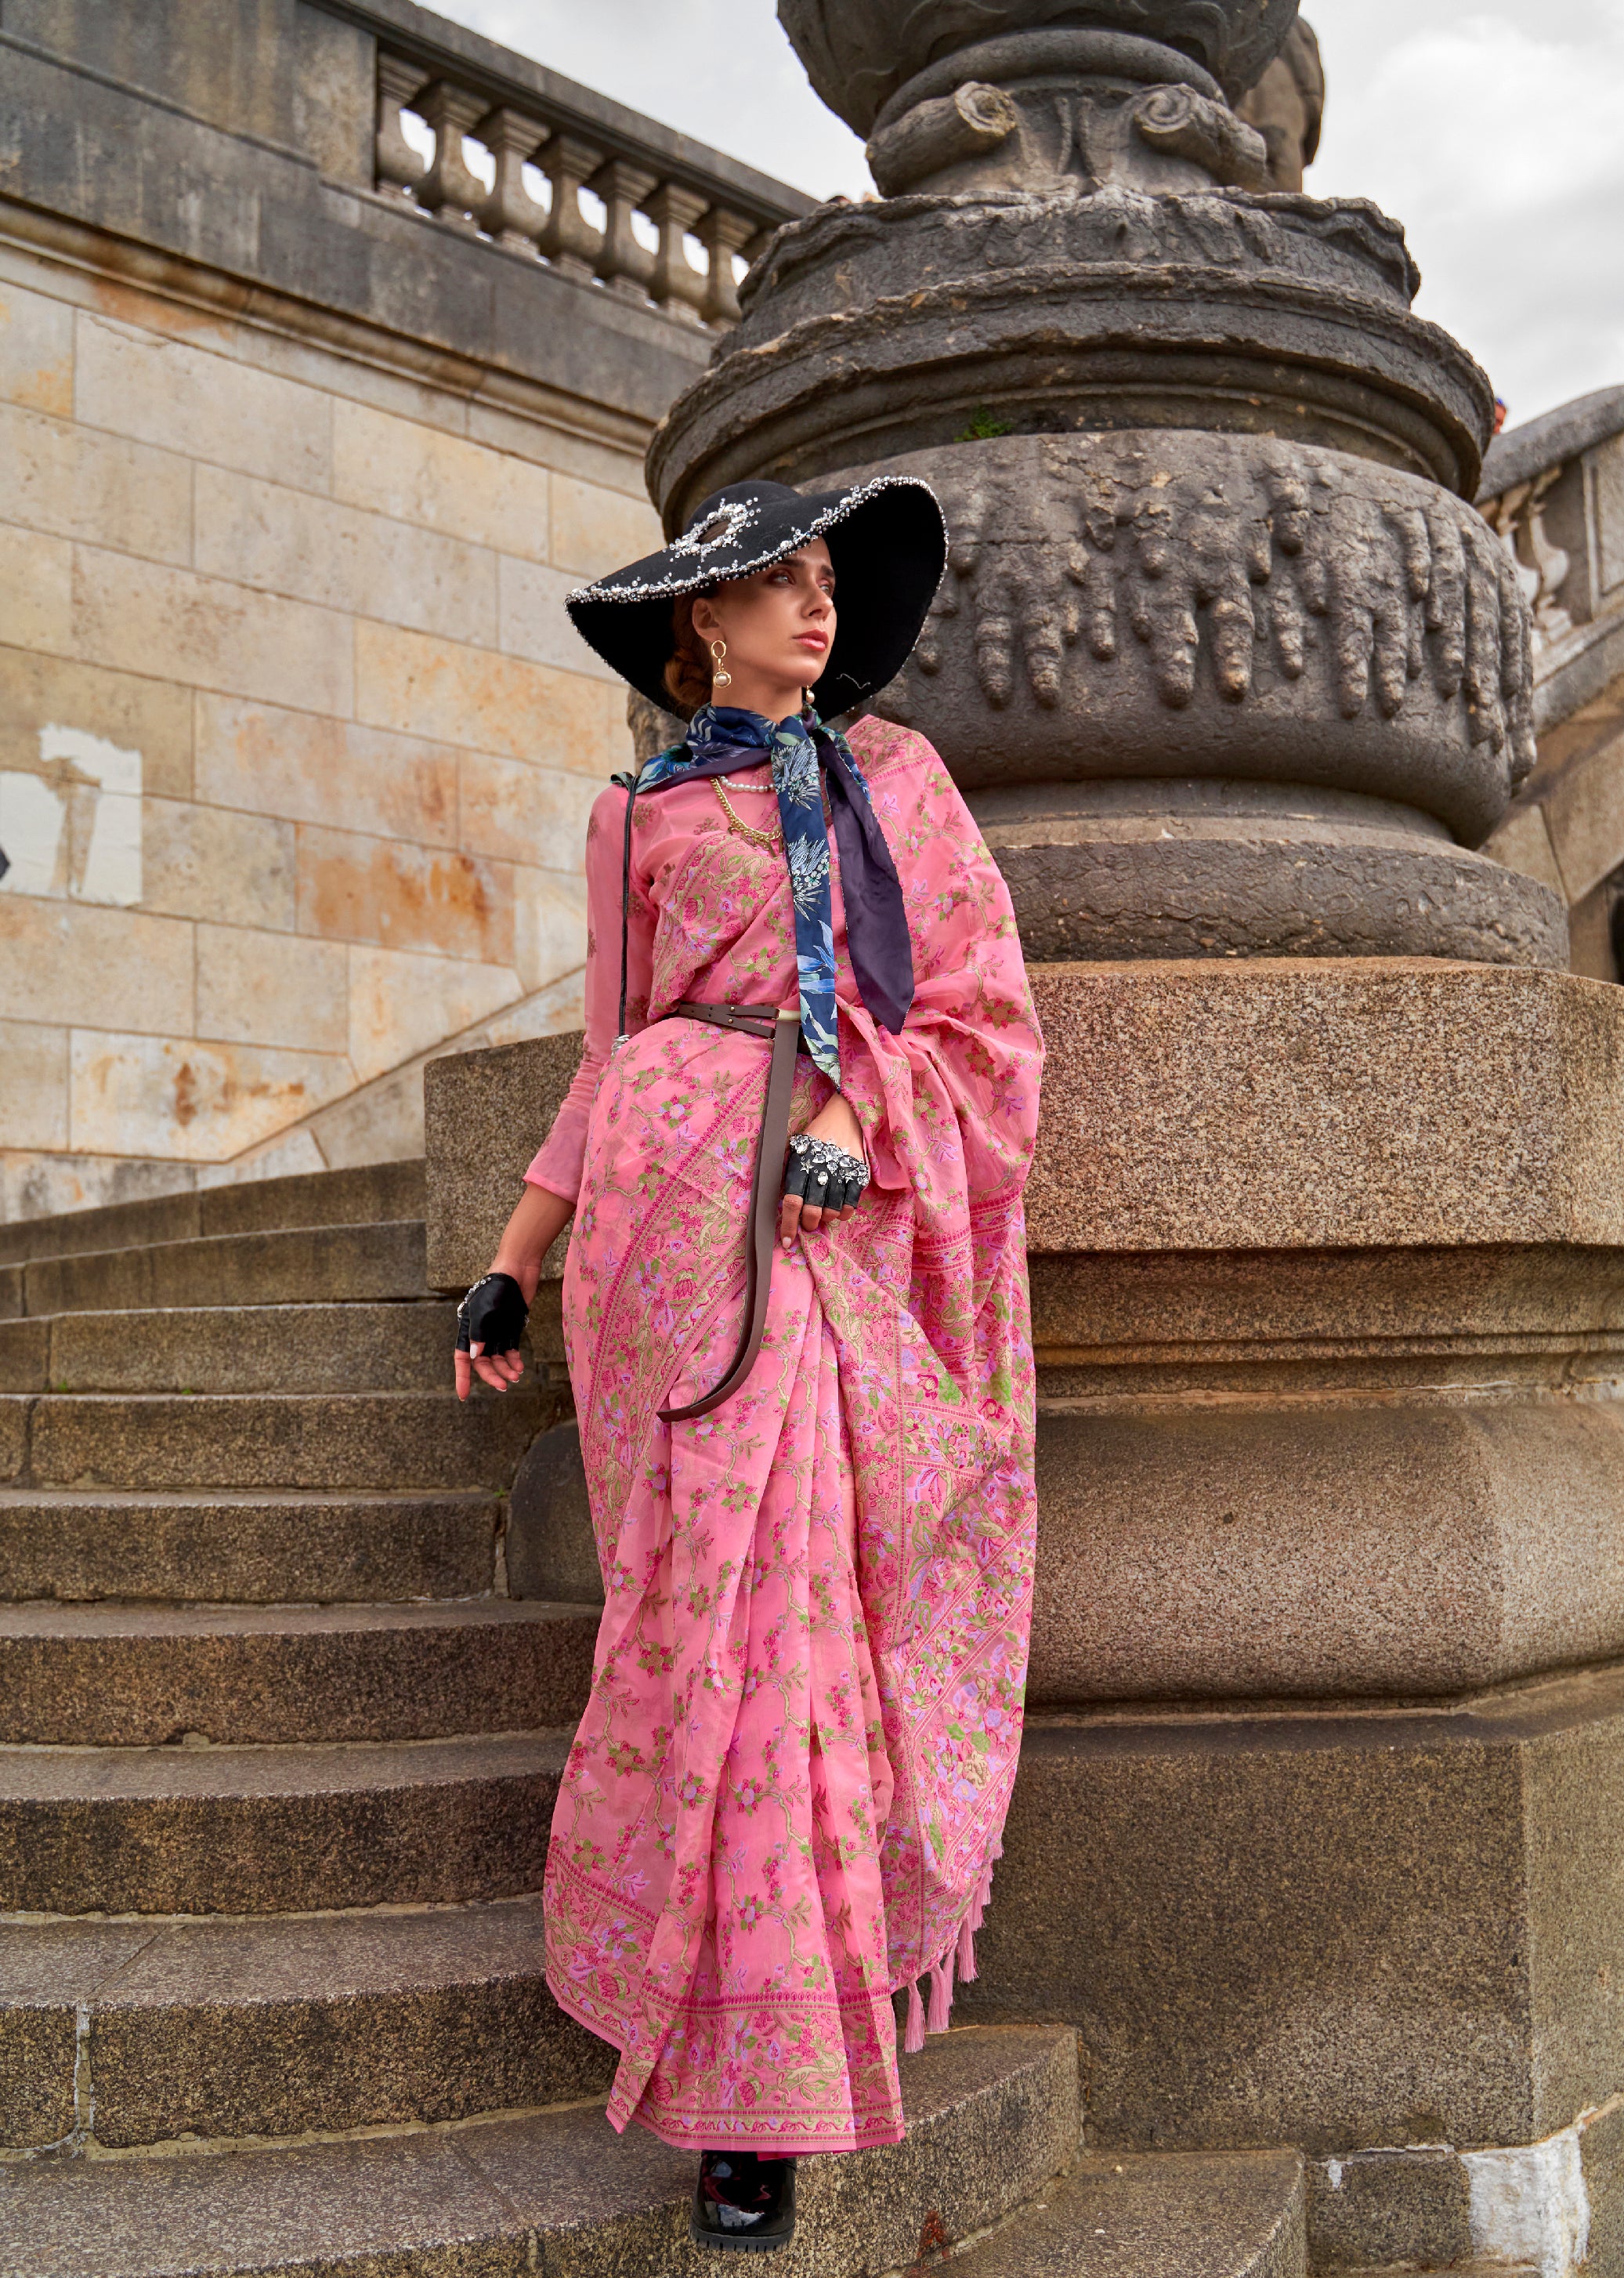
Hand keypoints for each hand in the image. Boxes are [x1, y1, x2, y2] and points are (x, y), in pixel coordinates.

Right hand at [454, 1182, 571, 1399]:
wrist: (518, 1269)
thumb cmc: (497, 1287)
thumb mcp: (486, 1311)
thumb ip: (479, 1334)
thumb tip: (474, 1357)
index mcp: (468, 1327)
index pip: (461, 1357)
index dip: (462, 1377)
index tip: (463, 1396)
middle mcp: (481, 1332)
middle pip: (483, 1362)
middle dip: (492, 1375)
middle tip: (504, 1386)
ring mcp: (496, 1330)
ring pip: (498, 1358)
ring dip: (505, 1369)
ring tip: (516, 1376)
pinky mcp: (511, 1328)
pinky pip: (510, 1351)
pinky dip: (515, 1360)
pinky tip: (520, 1367)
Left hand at [779, 1092, 865, 1247]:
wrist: (844, 1115)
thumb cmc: (815, 1135)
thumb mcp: (795, 1148)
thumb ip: (789, 1173)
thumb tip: (784, 1204)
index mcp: (800, 1165)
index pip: (791, 1202)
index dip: (788, 1226)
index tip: (788, 1242)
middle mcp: (820, 1171)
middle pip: (812, 1211)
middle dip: (809, 1224)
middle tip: (809, 1222)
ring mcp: (841, 1173)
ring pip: (832, 1212)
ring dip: (826, 1218)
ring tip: (824, 1211)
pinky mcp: (858, 1175)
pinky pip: (851, 1206)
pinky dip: (844, 1214)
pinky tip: (839, 1210)